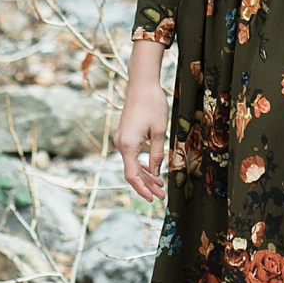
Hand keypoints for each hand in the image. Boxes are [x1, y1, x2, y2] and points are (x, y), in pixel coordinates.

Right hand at [115, 38, 170, 203]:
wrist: (141, 84)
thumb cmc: (152, 104)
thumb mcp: (159, 130)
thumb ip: (157, 153)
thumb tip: (157, 171)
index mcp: (128, 145)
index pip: (132, 175)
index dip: (142, 189)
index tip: (152, 198)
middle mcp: (121, 144)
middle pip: (132, 172)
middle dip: (147, 185)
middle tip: (162, 196)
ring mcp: (122, 140)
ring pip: (132, 164)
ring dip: (146, 176)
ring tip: (160, 186)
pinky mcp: (125, 135)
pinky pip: (132, 155)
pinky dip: (142, 165)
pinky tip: (153, 170)